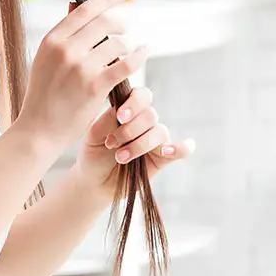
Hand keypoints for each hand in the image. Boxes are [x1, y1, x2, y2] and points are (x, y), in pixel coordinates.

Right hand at [16, 0, 148, 155]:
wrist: (39, 129)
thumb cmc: (44, 95)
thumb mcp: (44, 59)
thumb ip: (63, 37)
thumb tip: (77, 6)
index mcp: (52, 40)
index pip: (85, 10)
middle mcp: (65, 50)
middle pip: (104, 23)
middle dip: (120, 23)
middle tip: (125, 28)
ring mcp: (81, 67)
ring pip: (117, 44)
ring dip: (127, 46)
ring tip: (126, 52)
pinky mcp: (95, 86)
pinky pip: (126, 64)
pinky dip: (139, 56)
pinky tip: (144, 53)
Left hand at [73, 85, 195, 194]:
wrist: (95, 180)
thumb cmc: (94, 153)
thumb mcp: (94, 134)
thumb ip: (109, 119)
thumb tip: (122, 111)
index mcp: (129, 109)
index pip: (141, 95)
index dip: (134, 103)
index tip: (120, 117)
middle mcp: (144, 122)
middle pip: (150, 115)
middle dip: (130, 130)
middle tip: (111, 144)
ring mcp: (155, 139)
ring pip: (159, 132)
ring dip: (140, 145)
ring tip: (120, 158)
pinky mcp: (163, 158)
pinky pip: (181, 150)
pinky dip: (181, 148)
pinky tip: (167, 151)